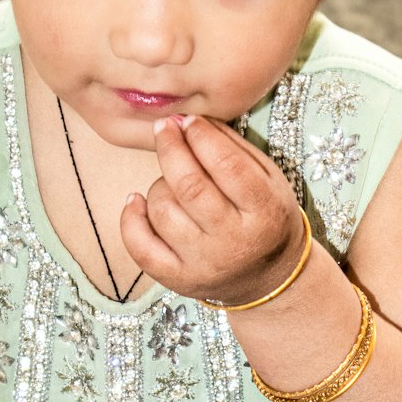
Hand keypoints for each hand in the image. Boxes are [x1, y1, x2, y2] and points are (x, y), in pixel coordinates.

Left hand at [120, 115, 304, 304]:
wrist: (270, 277)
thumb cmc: (265, 217)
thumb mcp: (267, 178)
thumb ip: (232, 146)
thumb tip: (188, 121)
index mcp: (265, 212)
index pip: (227, 166)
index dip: (201, 136)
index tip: (188, 121)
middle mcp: (234, 242)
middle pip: (189, 186)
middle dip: (171, 148)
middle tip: (164, 128)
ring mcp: (203, 264)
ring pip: (162, 209)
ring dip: (160, 183)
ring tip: (172, 180)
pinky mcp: (178, 279)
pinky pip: (140, 247)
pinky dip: (131, 218)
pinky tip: (137, 200)